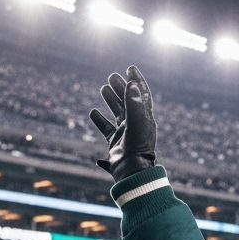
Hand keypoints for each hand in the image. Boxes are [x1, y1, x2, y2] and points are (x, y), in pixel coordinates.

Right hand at [89, 66, 156, 181]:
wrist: (132, 171)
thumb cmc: (137, 147)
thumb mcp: (137, 123)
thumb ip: (134, 104)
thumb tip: (131, 83)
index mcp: (145, 118)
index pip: (142, 95)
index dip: (137, 81)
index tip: (130, 68)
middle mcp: (136, 125)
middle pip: (128, 101)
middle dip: (121, 88)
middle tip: (112, 76)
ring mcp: (126, 133)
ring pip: (118, 112)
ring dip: (111, 100)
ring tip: (103, 88)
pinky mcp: (116, 143)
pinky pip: (107, 128)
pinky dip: (100, 120)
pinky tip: (93, 112)